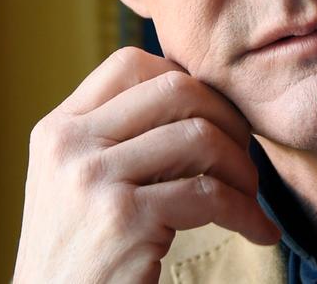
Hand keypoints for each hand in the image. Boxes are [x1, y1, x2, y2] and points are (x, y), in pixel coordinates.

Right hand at [11, 47, 280, 282]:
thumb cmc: (81, 253)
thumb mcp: (78, 181)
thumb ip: (117, 138)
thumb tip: (196, 95)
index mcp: (58, 129)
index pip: (130, 63)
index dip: (186, 80)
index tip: (214, 116)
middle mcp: (69, 145)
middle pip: (174, 88)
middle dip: (227, 117)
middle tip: (244, 152)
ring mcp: (93, 180)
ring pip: (200, 137)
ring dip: (242, 167)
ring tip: (249, 194)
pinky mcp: (123, 219)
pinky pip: (209, 195)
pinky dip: (246, 212)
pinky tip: (258, 230)